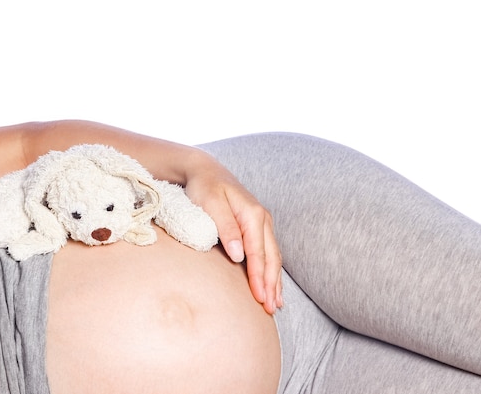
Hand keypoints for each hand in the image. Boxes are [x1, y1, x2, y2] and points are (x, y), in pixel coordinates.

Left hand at [184, 154, 282, 314]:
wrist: (206, 171)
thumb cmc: (204, 187)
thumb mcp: (211, 204)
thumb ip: (226, 228)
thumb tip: (239, 255)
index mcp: (253, 214)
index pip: (258, 252)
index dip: (259, 276)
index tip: (260, 297)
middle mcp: (263, 219)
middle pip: (271, 257)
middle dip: (272, 284)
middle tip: (271, 309)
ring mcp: (262, 223)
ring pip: (273, 256)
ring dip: (275, 281)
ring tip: (276, 304)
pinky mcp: (258, 227)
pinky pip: (269, 252)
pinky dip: (272, 270)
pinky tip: (273, 285)